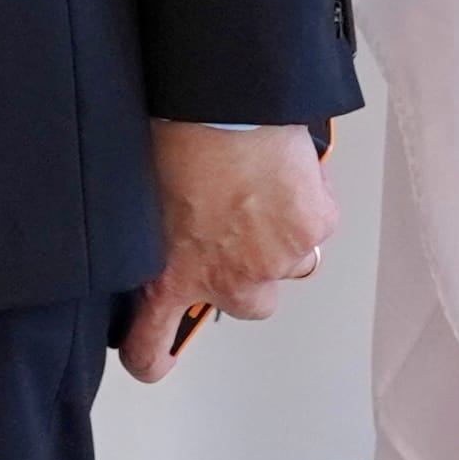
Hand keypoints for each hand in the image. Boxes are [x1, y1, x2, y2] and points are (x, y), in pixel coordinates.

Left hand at [122, 122, 336, 384]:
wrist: (225, 101)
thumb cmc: (176, 136)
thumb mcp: (141, 197)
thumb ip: (153, 234)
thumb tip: (162, 233)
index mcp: (173, 275)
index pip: (151, 348)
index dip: (153, 357)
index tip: (157, 358)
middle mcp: (231, 279)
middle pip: (252, 305)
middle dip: (247, 274)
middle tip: (235, 230)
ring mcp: (279, 257)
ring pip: (291, 264)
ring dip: (280, 239)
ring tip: (261, 191)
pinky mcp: (314, 226)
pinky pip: (317, 224)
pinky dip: (307, 203)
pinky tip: (287, 172)